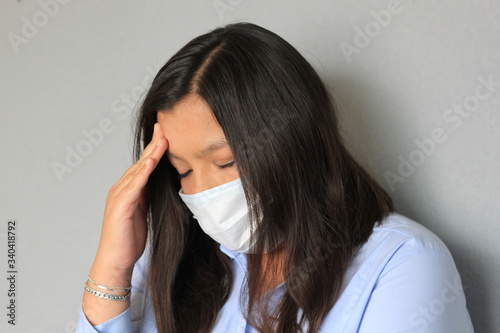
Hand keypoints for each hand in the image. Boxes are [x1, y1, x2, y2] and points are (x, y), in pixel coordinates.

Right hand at [92, 122, 167, 278]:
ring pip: (137, 171)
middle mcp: (121, 189)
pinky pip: (132, 187)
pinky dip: (141, 174)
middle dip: (153, 144)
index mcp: (128, 190)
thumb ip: (147, 196)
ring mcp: (119, 197)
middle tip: (163, 126)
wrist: (115, 261)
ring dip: (150, 154)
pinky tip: (150, 163)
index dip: (154, 149)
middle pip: (140, 162)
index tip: (165, 133)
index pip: (144, 165)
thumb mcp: (142, 212)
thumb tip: (159, 184)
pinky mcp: (119, 208)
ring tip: (162, 139)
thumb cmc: (128, 238)